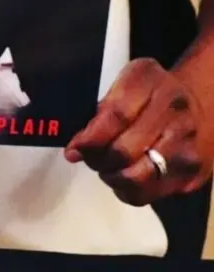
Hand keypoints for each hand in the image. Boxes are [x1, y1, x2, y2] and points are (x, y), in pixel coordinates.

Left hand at [64, 58, 211, 205]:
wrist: (202, 105)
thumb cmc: (155, 94)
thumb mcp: (129, 83)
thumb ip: (105, 107)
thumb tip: (78, 144)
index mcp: (150, 81)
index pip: (115, 116)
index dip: (90, 138)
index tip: (74, 148)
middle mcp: (173, 112)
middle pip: (123, 150)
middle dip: (97, 159)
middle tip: (88, 158)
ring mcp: (186, 145)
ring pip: (137, 178)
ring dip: (112, 177)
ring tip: (106, 168)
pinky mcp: (193, 173)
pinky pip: (150, 194)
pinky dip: (128, 190)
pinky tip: (125, 178)